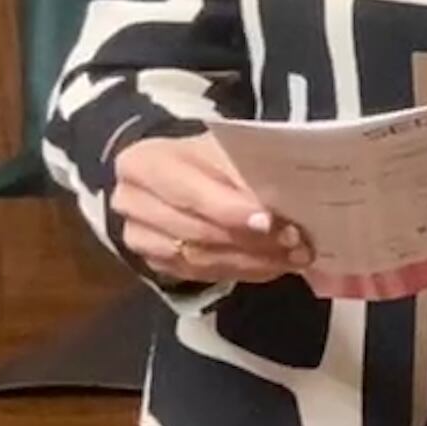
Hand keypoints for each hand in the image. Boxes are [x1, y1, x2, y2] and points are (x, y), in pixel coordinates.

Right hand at [109, 132, 308, 285]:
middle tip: (295, 242)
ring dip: (252, 260)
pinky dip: (242, 270)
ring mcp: (139, 237)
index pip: (188, 192)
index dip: (228, 209)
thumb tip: (288, 200)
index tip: (269, 220)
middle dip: (250, 239)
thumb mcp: (229, 150)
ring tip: (294, 256)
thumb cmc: (212, 157)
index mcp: (143, 163)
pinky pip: (201, 275)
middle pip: (194, 230)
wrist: (187, 175)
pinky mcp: (155, 263)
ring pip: (200, 258)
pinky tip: (272, 264)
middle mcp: (131, 201)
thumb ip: (251, 171)